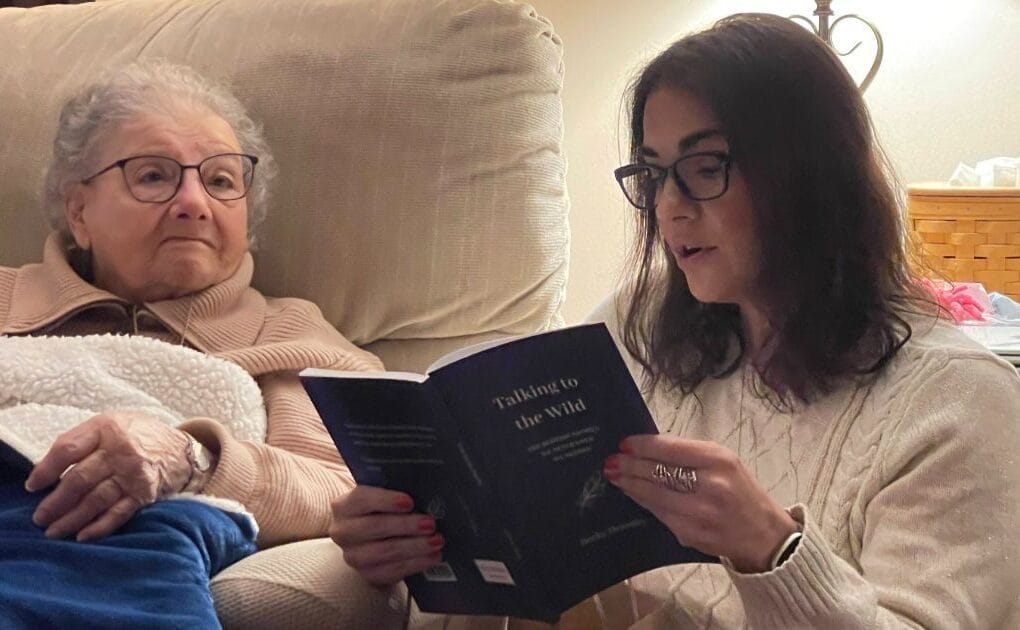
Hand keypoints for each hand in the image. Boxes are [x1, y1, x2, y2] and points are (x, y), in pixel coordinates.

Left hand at [25, 412, 193, 541]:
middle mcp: (121, 451)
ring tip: (54, 531)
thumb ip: (82, 440)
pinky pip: (118, 513)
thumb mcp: (111, 424)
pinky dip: (99, 527)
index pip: (67, 449)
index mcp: (106, 429)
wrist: (182, 449)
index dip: (46, 470)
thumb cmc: (138, 436)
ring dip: (71, 518)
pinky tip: (83, 536)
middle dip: (55, 502)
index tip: (33, 486)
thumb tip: (46, 469)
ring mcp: (134, 474)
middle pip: (78, 479)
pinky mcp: (145, 494)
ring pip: (95, 500)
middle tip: (40, 517)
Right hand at [329, 486, 443, 585]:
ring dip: (414, 546)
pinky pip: (393, 570)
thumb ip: (395, 492)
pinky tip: (432, 557)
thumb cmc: (381, 511)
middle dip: (406, 525)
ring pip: (384, 552)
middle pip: (374, 527)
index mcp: (344, 506)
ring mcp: (353, 556)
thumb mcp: (382, 498)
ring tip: (436, 541)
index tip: (410, 502)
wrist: (372, 540)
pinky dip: (416, 563)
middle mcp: (343, 532)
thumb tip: (424, 493)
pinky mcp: (368, 574)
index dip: (386, 500)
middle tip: (430, 524)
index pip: (362, 499)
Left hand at [605, 435, 797, 572]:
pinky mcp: (691, 534)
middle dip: (629, 465)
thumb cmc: (741, 492)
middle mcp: (710, 485)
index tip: (623, 443)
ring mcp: (699, 513)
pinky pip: (659, 514)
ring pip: (653, 495)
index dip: (642, 446)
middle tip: (610, 461)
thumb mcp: (724, 462)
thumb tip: (648, 448)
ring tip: (614, 475)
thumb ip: (689, 454)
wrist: (765, 536)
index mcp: (719, 460)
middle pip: (657, 472)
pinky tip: (633, 494)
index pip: (670, 449)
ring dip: (630, 484)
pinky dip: (644, 502)